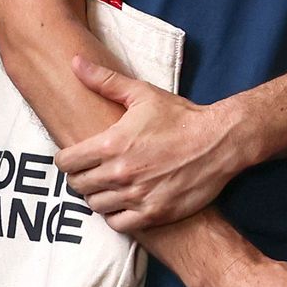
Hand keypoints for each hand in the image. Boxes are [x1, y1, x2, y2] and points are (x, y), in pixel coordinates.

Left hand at [59, 59, 256, 229]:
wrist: (220, 142)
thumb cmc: (181, 117)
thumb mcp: (143, 95)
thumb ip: (105, 81)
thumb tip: (75, 63)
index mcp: (111, 144)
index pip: (65, 163)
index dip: (67, 159)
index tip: (76, 158)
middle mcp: (120, 173)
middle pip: (77, 186)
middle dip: (82, 177)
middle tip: (95, 171)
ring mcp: (136, 196)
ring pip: (95, 205)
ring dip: (99, 196)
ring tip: (110, 187)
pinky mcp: (154, 213)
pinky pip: (117, 223)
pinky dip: (116, 216)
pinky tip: (124, 203)